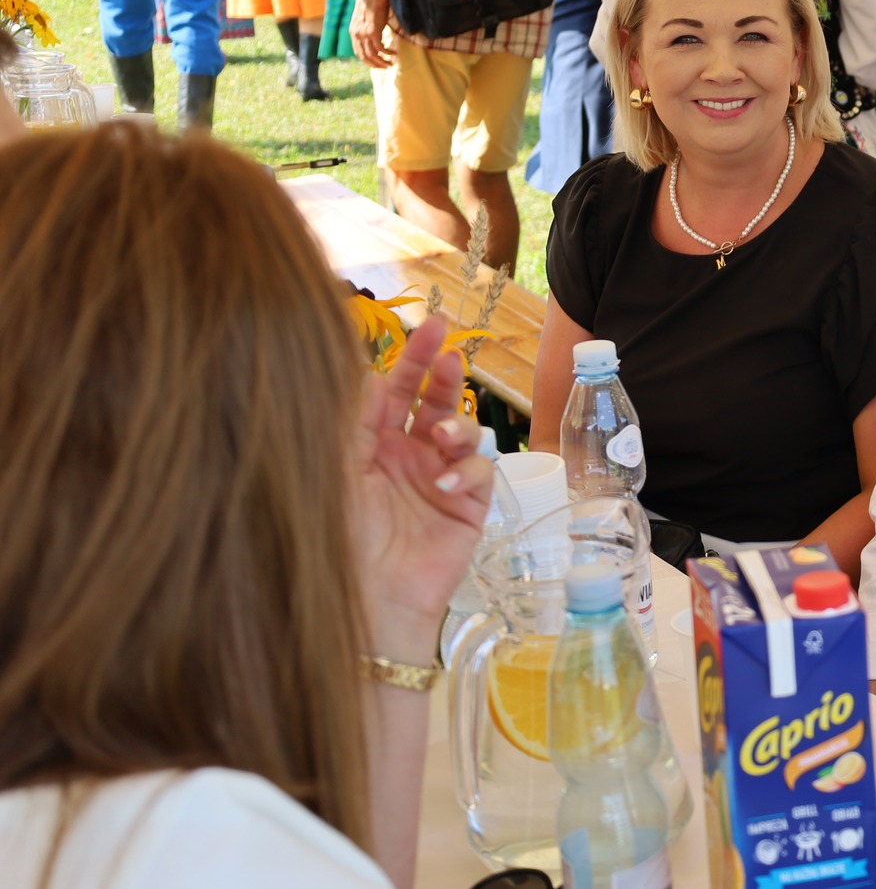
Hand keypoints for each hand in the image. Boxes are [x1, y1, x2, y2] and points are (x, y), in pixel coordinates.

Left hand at [351, 0, 393, 69]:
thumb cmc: (373, 0)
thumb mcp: (368, 16)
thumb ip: (369, 26)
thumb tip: (376, 31)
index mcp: (353, 31)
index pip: (358, 52)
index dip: (368, 60)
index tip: (377, 63)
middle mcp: (356, 34)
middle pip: (364, 56)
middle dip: (375, 64)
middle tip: (385, 67)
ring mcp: (364, 33)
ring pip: (372, 55)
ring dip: (382, 61)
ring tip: (391, 63)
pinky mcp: (372, 31)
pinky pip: (380, 48)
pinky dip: (388, 53)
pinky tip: (395, 53)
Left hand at [351, 315, 491, 656]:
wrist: (369, 604)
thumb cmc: (342, 542)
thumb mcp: (340, 473)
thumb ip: (355, 423)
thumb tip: (368, 370)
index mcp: (375, 445)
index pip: (397, 390)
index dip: (414, 357)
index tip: (434, 326)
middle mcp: (410, 456)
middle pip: (437, 401)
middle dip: (446, 376)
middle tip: (451, 356)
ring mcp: (442, 480)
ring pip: (466, 431)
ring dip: (458, 425)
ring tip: (442, 438)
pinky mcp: (469, 508)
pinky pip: (480, 473)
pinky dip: (467, 472)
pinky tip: (444, 486)